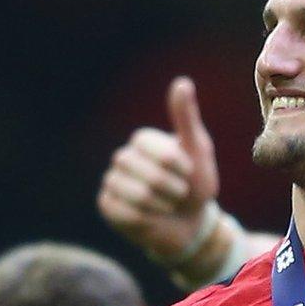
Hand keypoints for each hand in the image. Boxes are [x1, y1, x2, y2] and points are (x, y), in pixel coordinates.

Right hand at [97, 76, 221, 263]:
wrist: (190, 224)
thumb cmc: (195, 184)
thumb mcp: (197, 150)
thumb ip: (187, 118)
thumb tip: (182, 82)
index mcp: (143, 140)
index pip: (159, 150)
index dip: (179, 166)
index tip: (187, 172)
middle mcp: (123, 157)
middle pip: (150, 175)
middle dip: (173, 189)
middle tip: (179, 193)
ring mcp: (112, 181)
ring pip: (138, 195)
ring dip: (163, 205)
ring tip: (167, 205)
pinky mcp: (107, 206)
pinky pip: (127, 213)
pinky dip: (148, 220)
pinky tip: (152, 218)